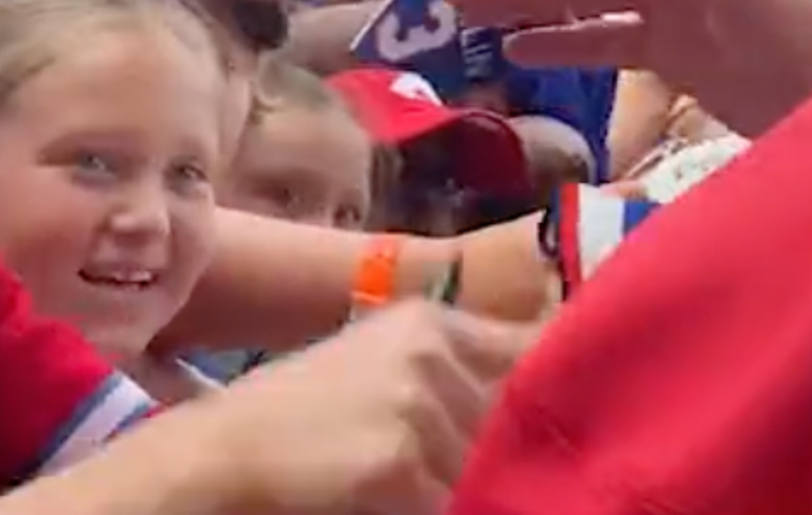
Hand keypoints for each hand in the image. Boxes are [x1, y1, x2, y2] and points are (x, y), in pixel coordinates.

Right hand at [195, 300, 532, 513]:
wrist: (228, 451)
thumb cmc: (308, 409)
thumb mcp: (384, 360)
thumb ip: (454, 368)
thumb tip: (531, 394)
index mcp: (432, 321)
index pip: (529, 343)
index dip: (557, 379)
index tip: (578, 407)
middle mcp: (431, 352)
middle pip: (513, 411)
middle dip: (513, 446)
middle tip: (514, 468)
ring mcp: (415, 405)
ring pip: (483, 464)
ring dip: (472, 487)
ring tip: (426, 482)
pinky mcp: (397, 461)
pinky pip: (450, 502)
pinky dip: (438, 510)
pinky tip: (405, 502)